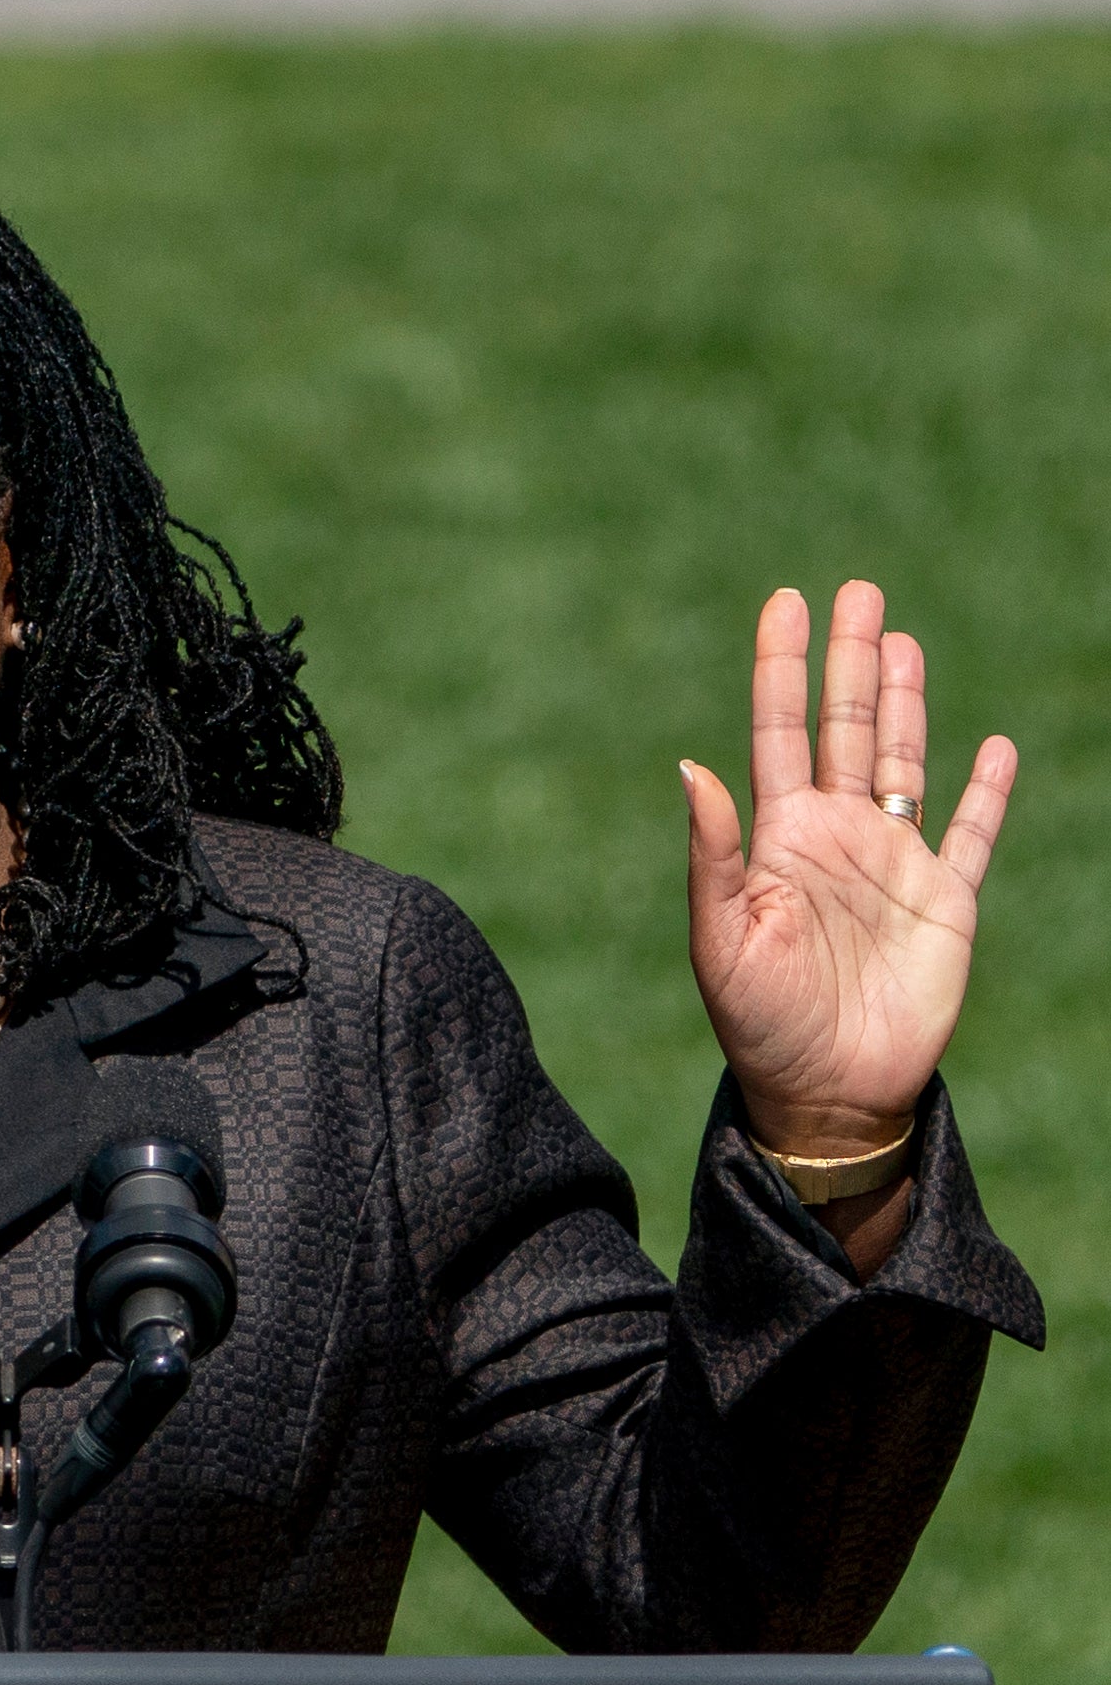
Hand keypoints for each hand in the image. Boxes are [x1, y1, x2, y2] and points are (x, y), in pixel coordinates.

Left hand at [683, 583, 1016, 1162]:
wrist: (826, 1094)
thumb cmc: (758, 1022)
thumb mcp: (721, 939)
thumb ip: (713, 853)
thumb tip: (692, 766)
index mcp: (777, 838)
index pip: (778, 730)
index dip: (781, 668)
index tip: (785, 602)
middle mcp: (835, 836)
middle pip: (846, 728)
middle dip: (848, 661)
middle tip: (855, 590)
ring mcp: (892, 864)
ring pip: (905, 762)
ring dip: (907, 703)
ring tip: (899, 639)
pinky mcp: (945, 902)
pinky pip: (970, 833)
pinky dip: (985, 791)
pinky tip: (993, 745)